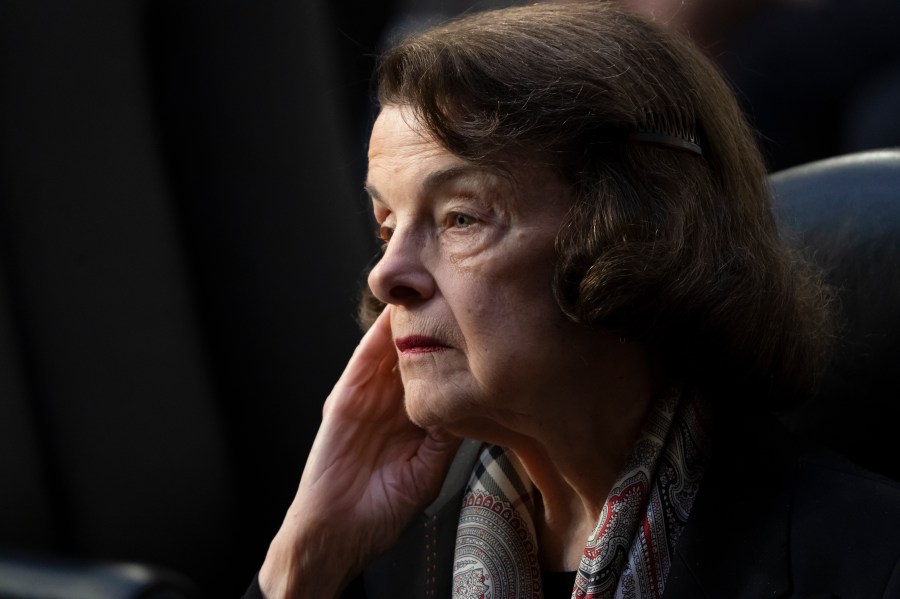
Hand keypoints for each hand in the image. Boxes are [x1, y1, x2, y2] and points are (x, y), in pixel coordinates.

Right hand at [258, 306, 461, 597]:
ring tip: (434, 288)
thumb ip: (447, 436)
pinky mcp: (345, 397)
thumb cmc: (381, 511)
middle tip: (462, 290)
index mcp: (414, 417)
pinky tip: (397, 313)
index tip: (484, 322)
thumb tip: (476, 402)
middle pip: (417, 350)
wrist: (336, 534)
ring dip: (410, 318)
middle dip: (437, 321)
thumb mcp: (428, 469)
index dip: (457, 347)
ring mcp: (368, 396)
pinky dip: (379, 336)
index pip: (439, 371)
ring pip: (392, 347)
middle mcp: (393, 401)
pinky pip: (364, 360)